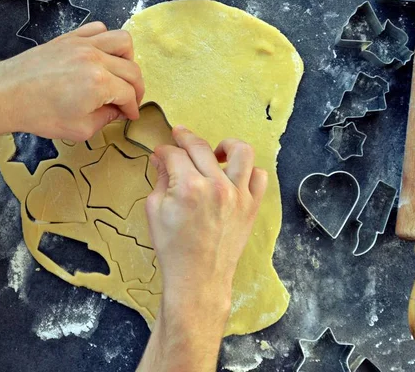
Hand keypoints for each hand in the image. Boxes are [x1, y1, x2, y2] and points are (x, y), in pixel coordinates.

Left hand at [0, 21, 143, 140]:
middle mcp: (95, 59)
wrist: (7, 95)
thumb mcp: (79, 129)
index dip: (133, 108)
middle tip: (129, 101)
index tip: (130, 115)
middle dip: (136, 89)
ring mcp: (82, 44)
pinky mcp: (69, 38)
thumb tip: (116, 111)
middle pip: (131, 69)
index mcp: (99, 84)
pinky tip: (102, 57)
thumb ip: (105, 119)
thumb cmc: (38, 114)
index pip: (129, 94)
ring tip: (120, 75)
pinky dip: (106, 41)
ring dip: (128, 59)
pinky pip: (98, 29)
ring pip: (122, 41)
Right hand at [146, 126, 267, 313]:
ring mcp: (238, 196)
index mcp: (188, 187)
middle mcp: (216, 186)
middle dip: (185, 137)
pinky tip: (233, 175)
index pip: (175, 154)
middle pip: (201, 147)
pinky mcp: (251, 206)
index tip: (161, 153)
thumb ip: (161, 179)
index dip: (164, 150)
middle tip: (179, 136)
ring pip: (241, 152)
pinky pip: (259, 177)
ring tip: (216, 152)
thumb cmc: (173, 249)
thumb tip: (162, 158)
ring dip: (226, 145)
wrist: (198, 279)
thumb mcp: (155, 211)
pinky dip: (248, 171)